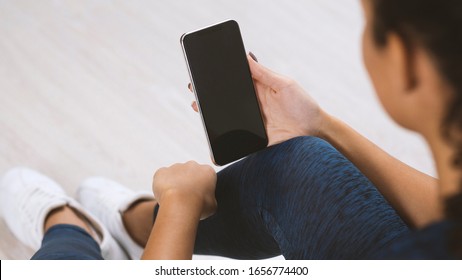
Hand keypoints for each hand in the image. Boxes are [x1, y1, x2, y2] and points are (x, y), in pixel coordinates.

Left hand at [152, 161, 216, 219]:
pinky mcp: (162, 171)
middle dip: (188, 183)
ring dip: (175, 184)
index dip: (202, 188)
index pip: (205, 177)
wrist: (180, 204)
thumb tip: (207, 201)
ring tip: (175, 200)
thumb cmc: (198, 205)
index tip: (199, 197)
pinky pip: (161, 177)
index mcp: (207, 171)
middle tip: (186, 198)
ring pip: (175, 175)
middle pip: (190, 173)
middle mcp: (192, 165)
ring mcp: (176, 167)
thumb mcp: (213, 205)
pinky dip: (162, 185)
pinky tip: (165, 196)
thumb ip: (210, 199)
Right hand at [188, 55, 326, 145]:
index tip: (202, 75)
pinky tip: (211, 139)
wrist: (314, 132)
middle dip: (208, 96)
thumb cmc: (304, 105)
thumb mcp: (284, 84)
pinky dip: (222, 141)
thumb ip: (264, 73)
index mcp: (257, 89)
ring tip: (198, 108)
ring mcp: (251, 123)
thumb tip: (246, 56)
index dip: (218, 79)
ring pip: (226, 119)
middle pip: (225, 101)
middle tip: (194, 91)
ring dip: (211, 116)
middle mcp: (251, 105)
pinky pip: (235, 140)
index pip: (233, 82)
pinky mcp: (253, 139)